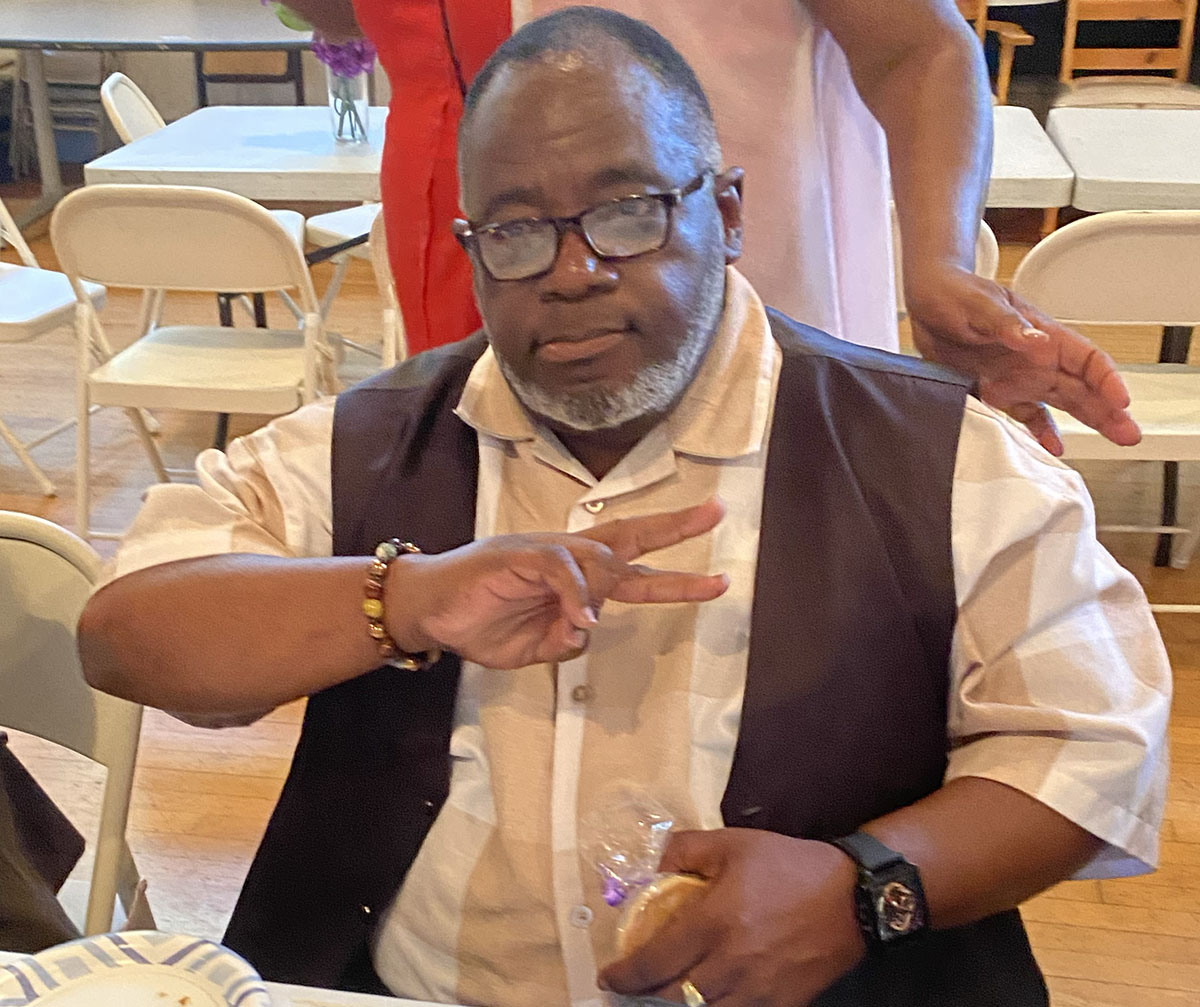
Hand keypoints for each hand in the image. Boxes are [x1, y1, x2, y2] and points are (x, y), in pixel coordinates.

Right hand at [385, 499, 729, 668]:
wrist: (428, 612)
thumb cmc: (481, 623)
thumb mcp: (535, 649)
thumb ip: (566, 641)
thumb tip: (586, 629)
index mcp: (576, 579)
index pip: (634, 565)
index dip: (675, 570)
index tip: (719, 576)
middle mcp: (567, 558)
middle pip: (629, 537)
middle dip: (675, 527)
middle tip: (716, 513)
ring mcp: (543, 552)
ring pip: (597, 555)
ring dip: (607, 585)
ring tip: (587, 618)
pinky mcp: (517, 555)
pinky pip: (558, 568)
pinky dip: (573, 593)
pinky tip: (577, 617)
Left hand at [599, 828, 865, 1006]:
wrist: (853, 896)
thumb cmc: (789, 866)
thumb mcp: (733, 843)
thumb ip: (686, 850)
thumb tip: (655, 866)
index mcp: (713, 921)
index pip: (655, 961)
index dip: (625, 975)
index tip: (609, 976)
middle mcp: (729, 963)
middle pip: (672, 996)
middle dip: (646, 995)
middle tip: (632, 987)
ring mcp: (757, 990)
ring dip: (678, 1005)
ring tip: (666, 994)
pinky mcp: (782, 1004)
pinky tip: (708, 999)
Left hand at [906, 264, 1140, 455]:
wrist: (927, 302)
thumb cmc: (956, 293)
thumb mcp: (981, 305)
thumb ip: (1008, 325)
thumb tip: (1037, 341)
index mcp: (1043, 334)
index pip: (1087, 358)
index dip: (1107, 380)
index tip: (1121, 401)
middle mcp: (1038, 358)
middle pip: (1084, 386)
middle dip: (1109, 410)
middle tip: (1128, 434)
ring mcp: (1020, 376)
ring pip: (1064, 402)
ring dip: (1089, 421)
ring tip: (1113, 439)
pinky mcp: (998, 390)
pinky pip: (1027, 414)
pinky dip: (1040, 431)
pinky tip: (1053, 447)